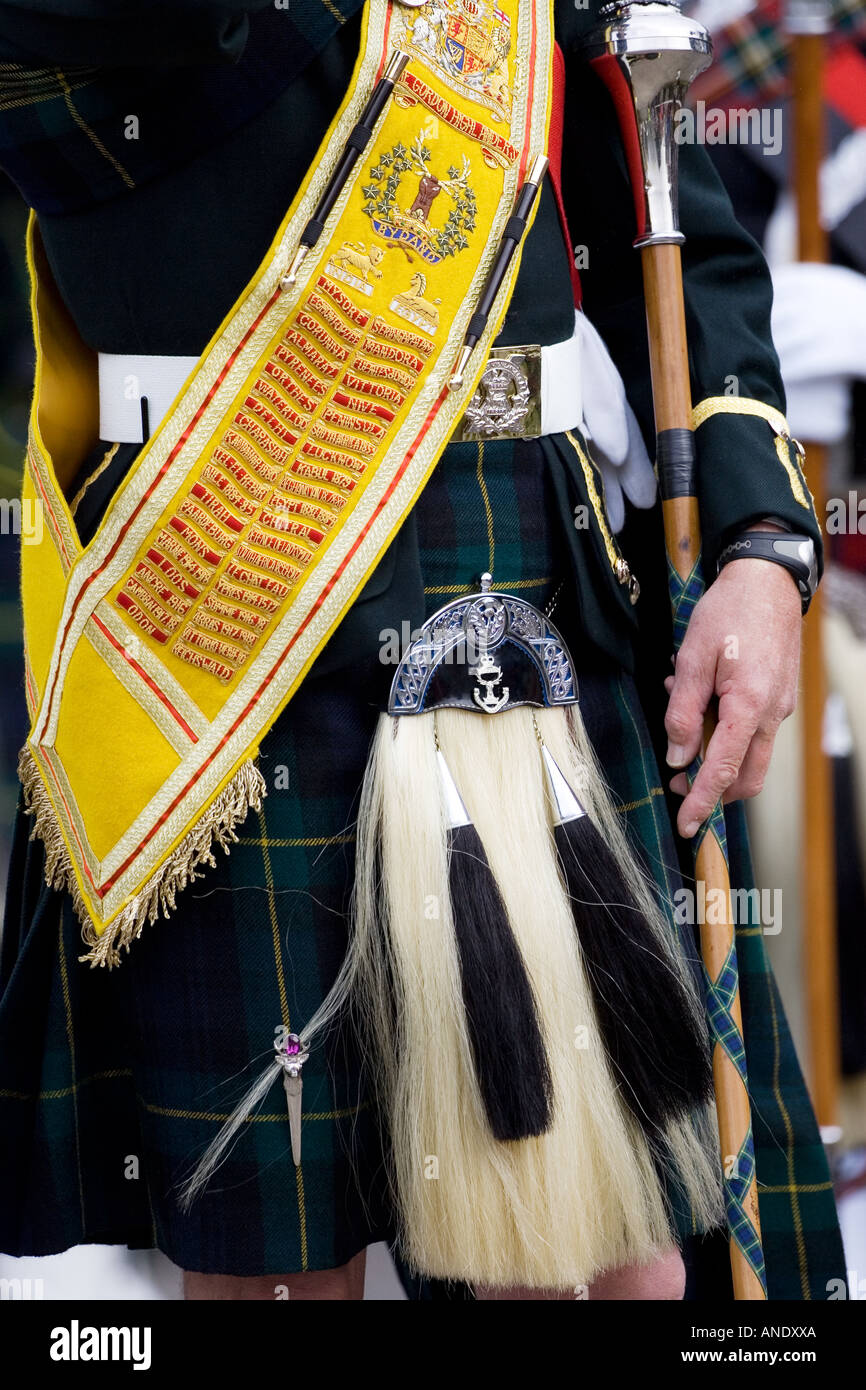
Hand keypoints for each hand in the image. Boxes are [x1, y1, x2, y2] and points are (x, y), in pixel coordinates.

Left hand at [664, 551, 801, 837]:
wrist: (769, 578)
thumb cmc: (729, 611)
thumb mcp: (692, 658)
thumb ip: (683, 711)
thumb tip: (678, 755)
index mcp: (749, 707)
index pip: (724, 770)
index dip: (703, 802)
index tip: (686, 826)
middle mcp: (772, 714)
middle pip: (746, 776)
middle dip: (713, 789)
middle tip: (677, 780)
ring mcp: (779, 707)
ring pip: (749, 754)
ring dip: (715, 752)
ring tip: (681, 715)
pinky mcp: (778, 696)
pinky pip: (751, 728)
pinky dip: (725, 727)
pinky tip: (699, 697)